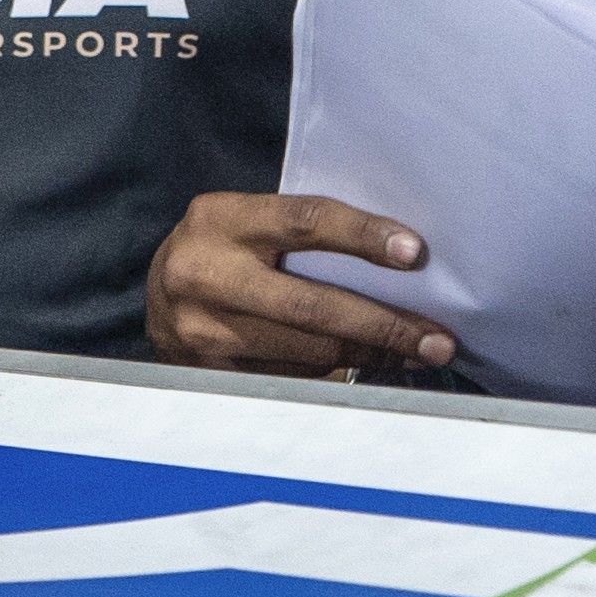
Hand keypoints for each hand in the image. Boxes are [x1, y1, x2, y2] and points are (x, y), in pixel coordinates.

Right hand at [146, 192, 461, 379]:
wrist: (159, 297)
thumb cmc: (226, 252)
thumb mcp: (249, 225)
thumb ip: (301, 235)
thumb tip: (398, 259)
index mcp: (220, 219)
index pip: (304, 222)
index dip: (363, 237)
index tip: (415, 253)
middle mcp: (203, 272)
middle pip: (310, 304)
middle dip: (383, 324)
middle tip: (436, 338)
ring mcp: (201, 328)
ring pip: (305, 349)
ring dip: (369, 355)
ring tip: (414, 353)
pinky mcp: (208, 371)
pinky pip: (289, 377)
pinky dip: (334, 372)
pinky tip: (364, 366)